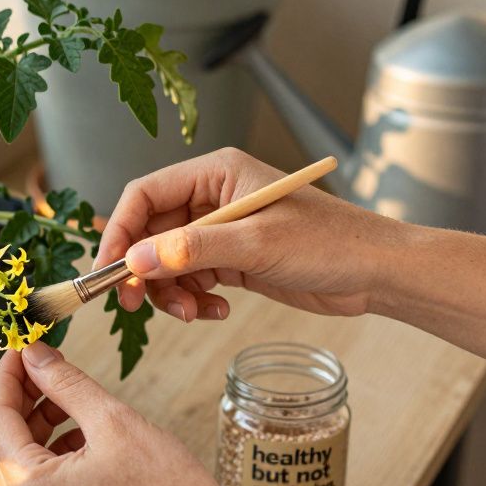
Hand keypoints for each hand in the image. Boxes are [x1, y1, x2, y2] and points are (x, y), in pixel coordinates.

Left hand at [0, 342, 234, 485]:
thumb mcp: (113, 421)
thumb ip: (65, 384)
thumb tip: (34, 356)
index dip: (8, 377)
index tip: (21, 348)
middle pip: (3, 447)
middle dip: (22, 403)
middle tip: (46, 369)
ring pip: (23, 470)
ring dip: (39, 431)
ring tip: (72, 402)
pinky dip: (54, 461)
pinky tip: (83, 439)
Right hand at [95, 148, 403, 320]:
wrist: (376, 272)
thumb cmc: (330, 243)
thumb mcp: (256, 244)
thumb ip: (192, 250)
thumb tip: (135, 261)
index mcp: (216, 173)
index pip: (145, 195)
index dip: (121, 232)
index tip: (108, 271)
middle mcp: (213, 198)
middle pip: (150, 232)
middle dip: (144, 271)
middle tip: (137, 305)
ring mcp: (221, 232)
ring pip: (167, 262)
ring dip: (170, 292)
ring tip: (194, 312)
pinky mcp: (231, 261)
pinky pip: (190, 281)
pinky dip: (193, 300)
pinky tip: (218, 311)